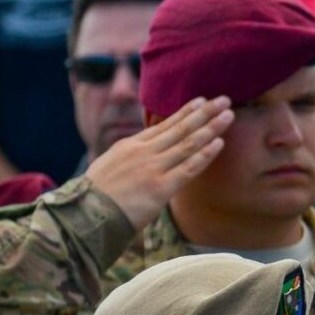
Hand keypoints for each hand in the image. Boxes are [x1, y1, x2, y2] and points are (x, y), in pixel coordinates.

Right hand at [85, 96, 234, 231]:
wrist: (85, 215)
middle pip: (180, 128)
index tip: (201, 102)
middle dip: (204, 113)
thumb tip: (139, 158)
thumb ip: (127, 159)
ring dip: (210, 128)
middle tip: (224, 100)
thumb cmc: (95, 198)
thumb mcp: (108, 168)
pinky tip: (219, 143)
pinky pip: (188, 167)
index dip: (185, 112)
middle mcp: (143, 152)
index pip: (163, 125)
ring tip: (228, 114)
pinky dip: (205, 154)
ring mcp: (153, 168)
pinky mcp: (160, 187)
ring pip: (187, 143)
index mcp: (130, 145)